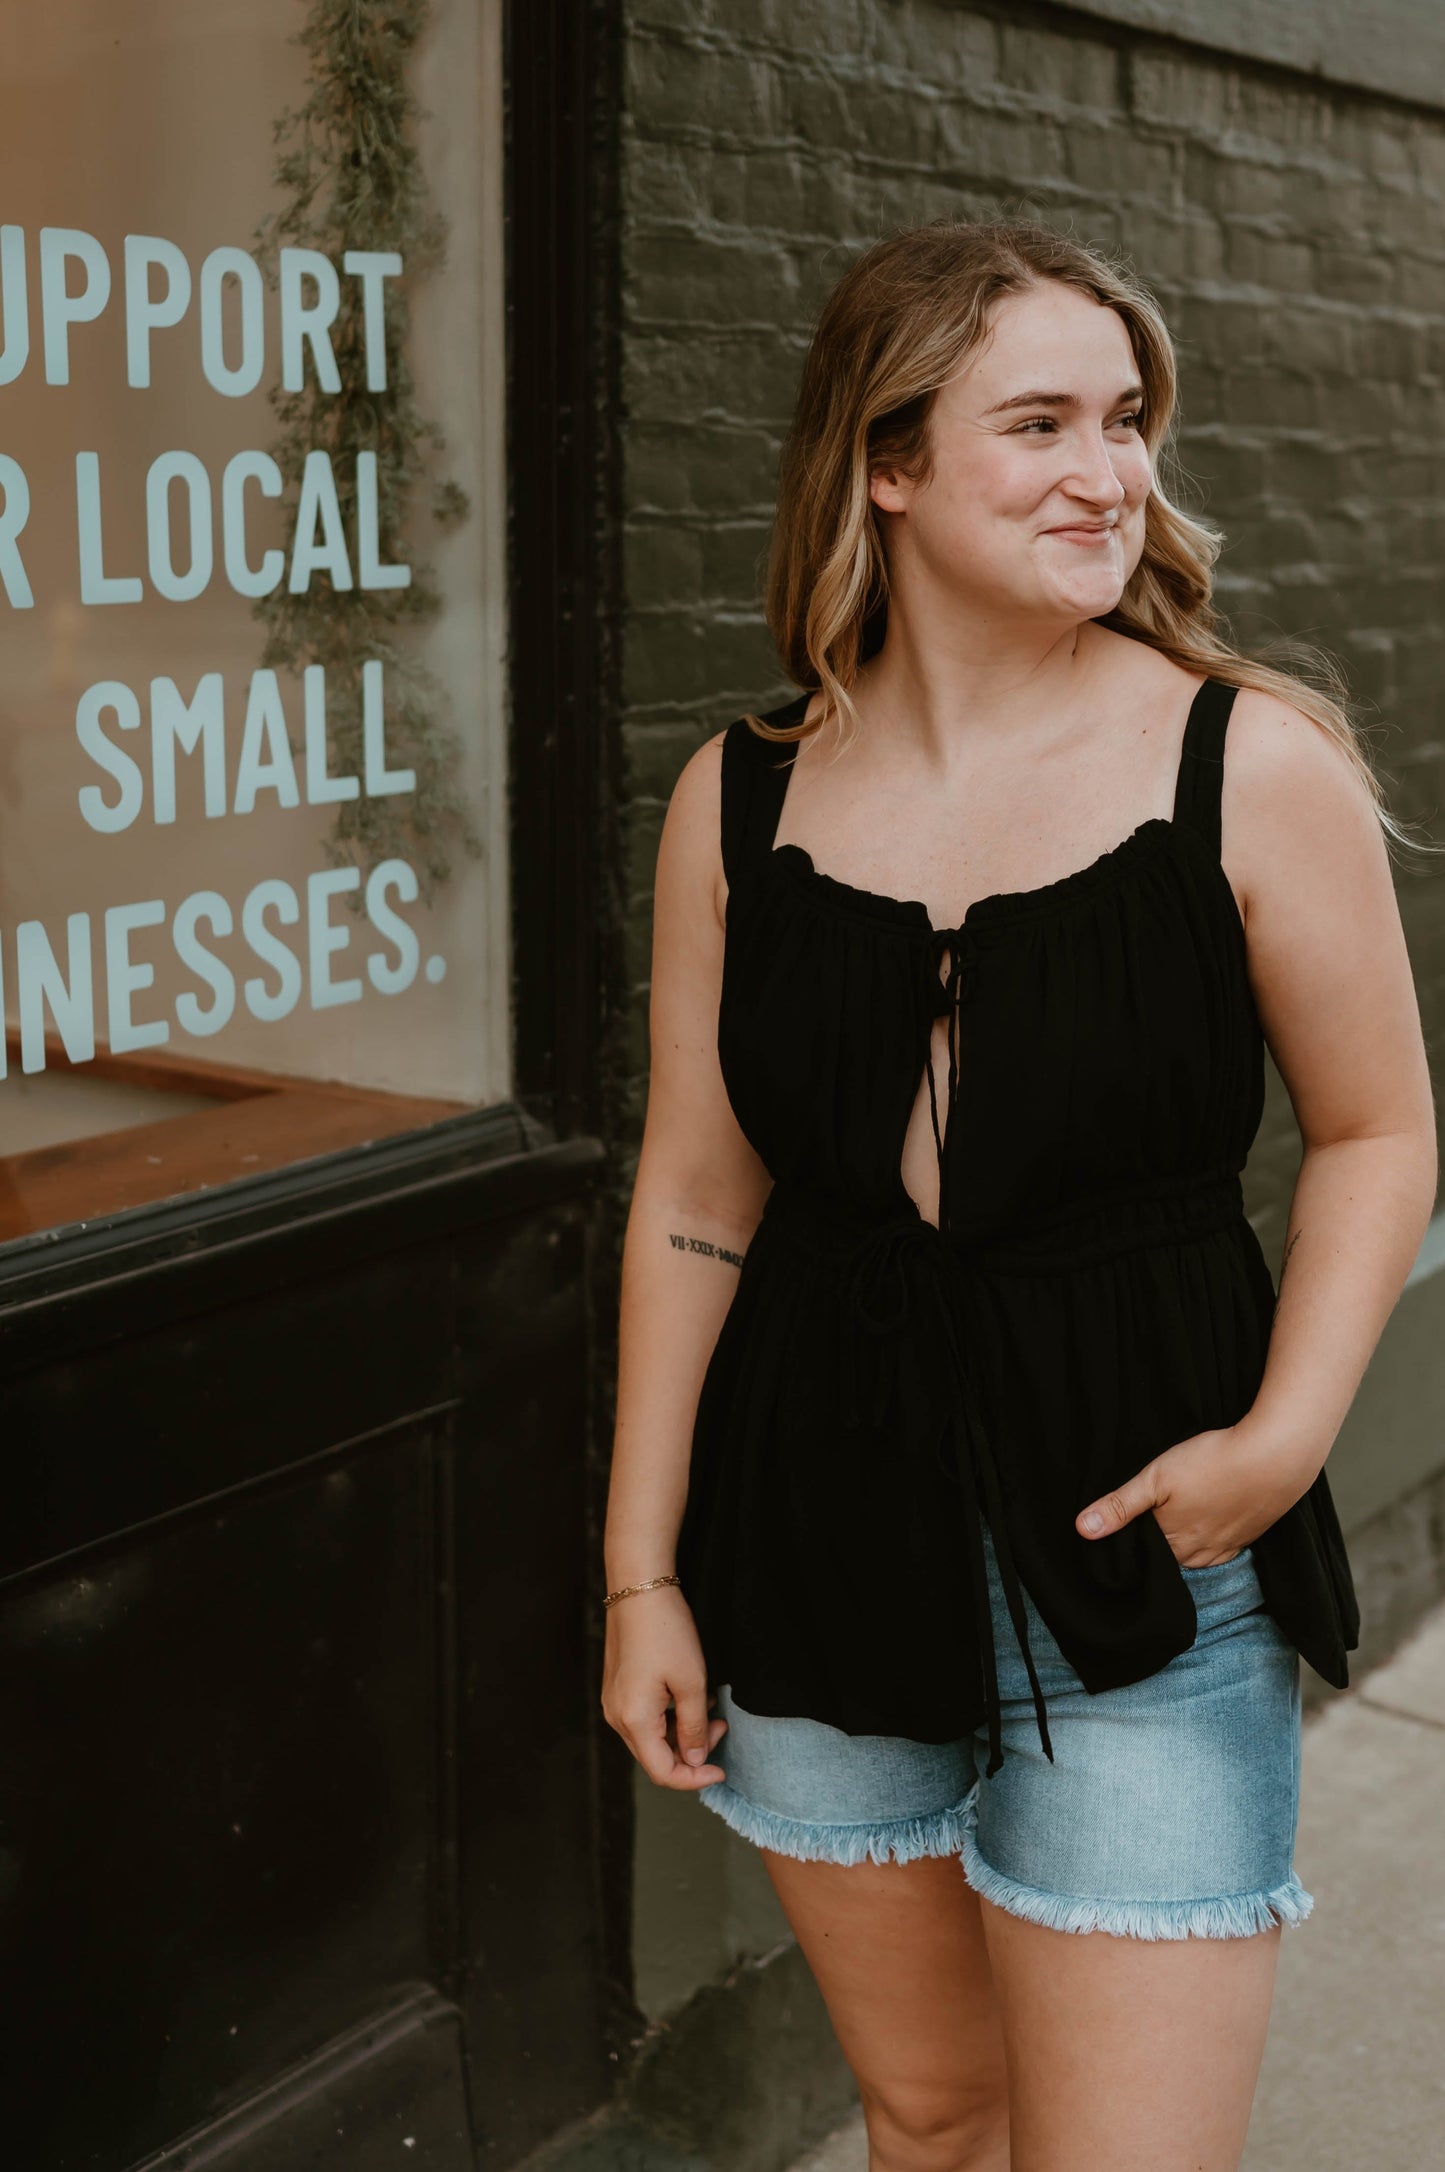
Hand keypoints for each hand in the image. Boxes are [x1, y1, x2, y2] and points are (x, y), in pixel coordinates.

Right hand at [601, 1585, 728, 1788]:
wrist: (639, 1588)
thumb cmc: (666, 1632)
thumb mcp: (692, 1682)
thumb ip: (694, 1727)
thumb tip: (696, 1760)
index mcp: (634, 1720)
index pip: (663, 1772)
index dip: (694, 1779)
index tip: (721, 1770)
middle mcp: (617, 1717)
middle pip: (656, 1757)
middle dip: (692, 1752)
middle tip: (720, 1727)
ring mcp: (614, 1702)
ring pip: (651, 1738)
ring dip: (682, 1733)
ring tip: (709, 1708)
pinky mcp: (618, 1688)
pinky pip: (645, 1718)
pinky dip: (670, 1717)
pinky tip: (690, 1696)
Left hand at [1074, 1421, 1316, 1568]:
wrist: (1275, 1457)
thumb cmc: (1212, 1463)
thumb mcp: (1156, 1478)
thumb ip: (1120, 1506)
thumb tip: (1082, 1531)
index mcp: (1172, 1542)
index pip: (1141, 1554)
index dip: (1130, 1540)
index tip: (1122, 1524)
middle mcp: (1199, 1554)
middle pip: (1168, 1556)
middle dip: (1154, 1542)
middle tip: (1147, 1516)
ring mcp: (1227, 1547)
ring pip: (1194, 1553)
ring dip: (1182, 1540)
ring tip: (1175, 1516)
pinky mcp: (1248, 1536)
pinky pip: (1220, 1548)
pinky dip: (1208, 1538)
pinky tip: (1206, 1520)